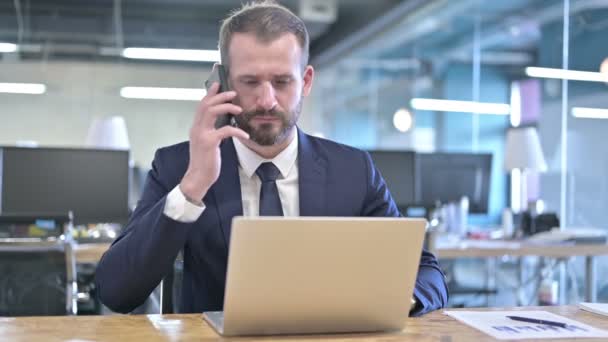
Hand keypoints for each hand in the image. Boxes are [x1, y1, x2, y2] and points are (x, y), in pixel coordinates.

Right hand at [179, 82, 248, 201]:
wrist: (198, 177)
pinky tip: (245, 135)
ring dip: (227, 107)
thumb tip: (223, 123)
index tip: (218, 83)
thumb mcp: (207, 143)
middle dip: (220, 96)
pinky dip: (236, 131)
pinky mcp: (209, 143)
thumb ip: (211, 131)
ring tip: (239, 109)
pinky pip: (225, 131)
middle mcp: (196, 128)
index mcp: (196, 127)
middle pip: (206, 104)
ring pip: (212, 112)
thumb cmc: (205, 161)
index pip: (201, 105)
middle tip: (233, 93)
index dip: (210, 93)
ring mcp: (202, 134)